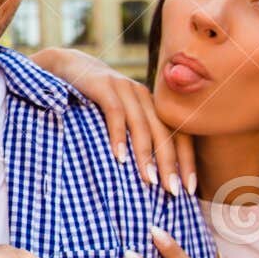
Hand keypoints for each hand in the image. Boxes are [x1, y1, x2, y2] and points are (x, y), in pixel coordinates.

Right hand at [28, 46, 194, 195]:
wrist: (68, 66)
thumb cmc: (95, 101)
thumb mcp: (121, 117)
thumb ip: (135, 136)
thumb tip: (149, 177)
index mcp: (153, 105)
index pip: (179, 134)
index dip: (186, 161)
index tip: (189, 189)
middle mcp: (144, 96)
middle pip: (164, 133)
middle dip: (170, 164)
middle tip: (174, 191)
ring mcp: (124, 89)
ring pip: (142, 125)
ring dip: (147, 154)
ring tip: (150, 180)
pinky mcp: (104, 86)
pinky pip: (115, 114)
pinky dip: (118, 136)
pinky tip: (120, 158)